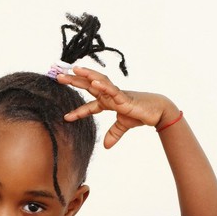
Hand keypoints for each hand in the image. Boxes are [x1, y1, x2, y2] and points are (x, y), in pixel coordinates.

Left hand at [57, 67, 179, 148]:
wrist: (158, 112)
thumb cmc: (142, 114)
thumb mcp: (123, 126)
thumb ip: (114, 134)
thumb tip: (106, 146)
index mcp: (108, 102)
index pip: (90, 105)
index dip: (78, 111)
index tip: (66, 117)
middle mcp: (110, 95)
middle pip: (89, 86)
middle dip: (74, 81)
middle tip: (58, 76)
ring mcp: (117, 94)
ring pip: (99, 81)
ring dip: (87, 75)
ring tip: (74, 70)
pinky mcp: (125, 97)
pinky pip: (112, 90)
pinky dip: (103, 86)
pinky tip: (93, 82)